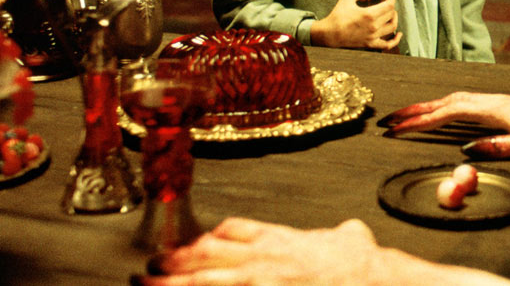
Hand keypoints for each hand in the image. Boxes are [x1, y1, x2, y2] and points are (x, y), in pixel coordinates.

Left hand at [136, 217, 385, 285]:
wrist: (366, 278)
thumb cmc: (361, 264)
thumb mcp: (353, 238)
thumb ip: (342, 235)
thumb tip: (349, 232)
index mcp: (281, 238)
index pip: (236, 229)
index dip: (211, 235)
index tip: (196, 241)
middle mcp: (261, 258)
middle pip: (207, 253)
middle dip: (176, 259)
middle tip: (151, 263)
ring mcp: (255, 282)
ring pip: (201, 280)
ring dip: (169, 283)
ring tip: (143, 283)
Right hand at [310, 0, 400, 49]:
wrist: (329, 34)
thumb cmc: (337, 16)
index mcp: (369, 15)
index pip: (389, 5)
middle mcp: (374, 26)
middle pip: (391, 14)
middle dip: (390, 5)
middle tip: (384, 1)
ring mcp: (373, 37)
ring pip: (392, 27)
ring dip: (394, 18)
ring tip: (389, 13)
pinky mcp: (370, 44)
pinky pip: (387, 45)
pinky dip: (395, 40)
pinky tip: (398, 34)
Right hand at [381, 92, 509, 157]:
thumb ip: (497, 147)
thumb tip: (466, 151)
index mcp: (491, 108)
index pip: (447, 113)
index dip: (420, 120)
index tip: (397, 128)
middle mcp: (489, 100)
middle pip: (443, 102)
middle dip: (414, 111)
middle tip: (388, 120)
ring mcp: (493, 101)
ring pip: (452, 100)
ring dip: (427, 106)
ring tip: (406, 116)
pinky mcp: (498, 105)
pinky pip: (462, 102)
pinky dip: (443, 106)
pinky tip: (439, 112)